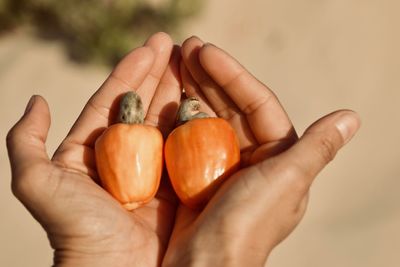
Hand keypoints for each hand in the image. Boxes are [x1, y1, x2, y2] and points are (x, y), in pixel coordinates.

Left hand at [6, 32, 181, 266]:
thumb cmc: (76, 230)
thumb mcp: (38, 184)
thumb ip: (25, 143)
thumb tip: (36, 101)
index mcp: (94, 149)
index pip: (115, 99)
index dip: (132, 70)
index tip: (152, 45)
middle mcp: (125, 156)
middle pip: (145, 104)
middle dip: (161, 73)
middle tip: (179, 46)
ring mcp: (155, 169)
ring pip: (170, 121)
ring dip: (182, 91)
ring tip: (196, 63)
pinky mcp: (180, 184)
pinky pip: (190, 147)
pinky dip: (199, 123)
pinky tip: (208, 101)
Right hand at [161, 37, 360, 265]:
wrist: (204, 266)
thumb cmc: (249, 224)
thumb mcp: (288, 181)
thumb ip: (318, 148)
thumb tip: (352, 116)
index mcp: (278, 156)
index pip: (257, 103)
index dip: (233, 74)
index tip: (206, 51)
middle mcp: (252, 158)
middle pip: (230, 105)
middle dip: (209, 75)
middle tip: (186, 46)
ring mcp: (221, 165)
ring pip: (209, 117)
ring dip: (193, 89)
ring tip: (174, 61)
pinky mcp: (195, 175)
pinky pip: (188, 138)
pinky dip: (178, 117)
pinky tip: (167, 96)